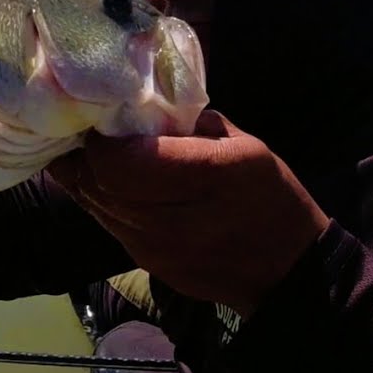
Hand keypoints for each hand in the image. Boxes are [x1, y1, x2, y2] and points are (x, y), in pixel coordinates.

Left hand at [47, 110, 329, 317]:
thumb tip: (133, 103)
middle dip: (84, 152)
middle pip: (97, 182)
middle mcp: (176, 219)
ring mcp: (156, 249)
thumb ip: (185, 122)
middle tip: (87, 128)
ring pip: (92, 204)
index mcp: (210, 176)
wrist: (288, 269)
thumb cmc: (268, 194)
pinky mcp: (145, 263)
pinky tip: (107, 180)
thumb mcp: (242, 144)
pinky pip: (105, 222)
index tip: (102, 116)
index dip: (101, 138)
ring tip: (90, 150)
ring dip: (85, 174)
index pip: (120, 161)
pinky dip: (98, 197)